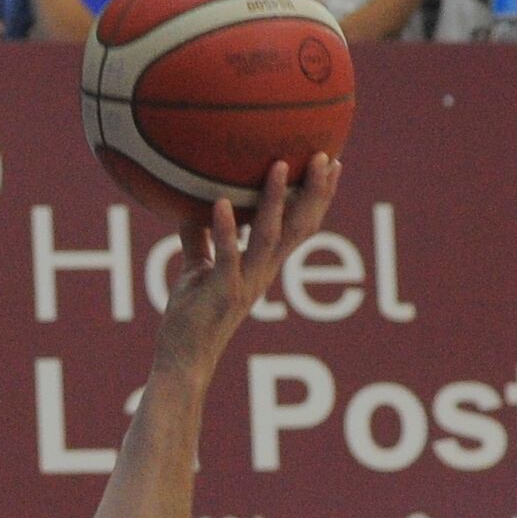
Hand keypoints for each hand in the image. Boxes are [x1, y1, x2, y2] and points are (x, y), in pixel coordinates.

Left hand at [148, 157, 339, 374]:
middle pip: (299, 228)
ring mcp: (245, 283)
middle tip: (326, 156)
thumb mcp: (198, 269)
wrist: (183, 360)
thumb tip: (192, 205)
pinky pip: (226, 257)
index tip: (333, 164)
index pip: (300, 227)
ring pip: (269, 238)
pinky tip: (221, 203)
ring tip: (279, 165)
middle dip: (315, 193)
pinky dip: (226, 230)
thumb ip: (201, 239)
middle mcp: (263, 274)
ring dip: (276, 201)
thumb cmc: (192, 317)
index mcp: (263, 267)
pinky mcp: (221, 292)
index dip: (319, 197)